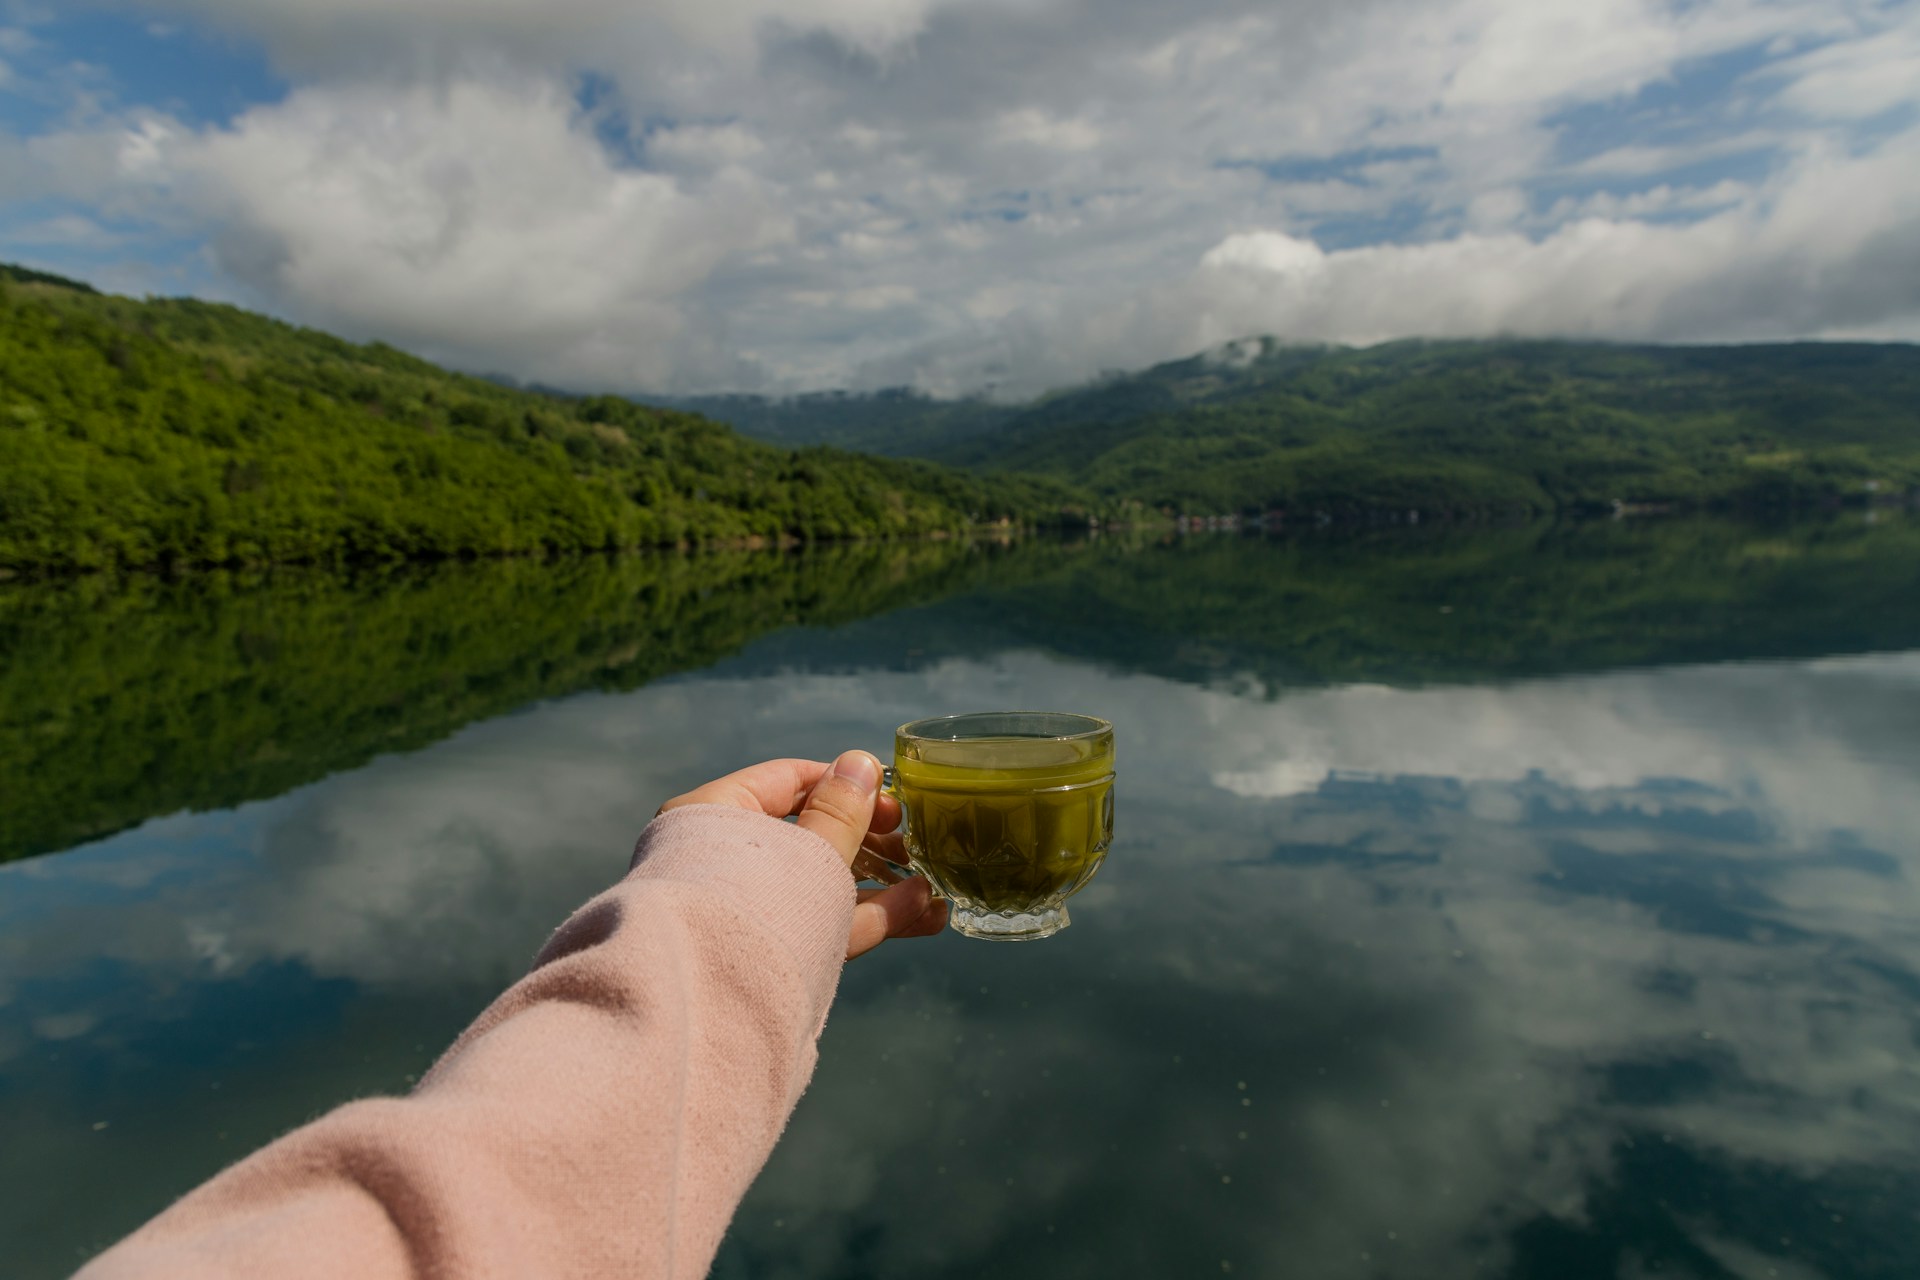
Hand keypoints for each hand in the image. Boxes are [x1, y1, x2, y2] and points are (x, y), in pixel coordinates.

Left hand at [658, 754, 947, 959]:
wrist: (710, 1013)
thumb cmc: (754, 910)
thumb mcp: (808, 853)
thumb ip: (839, 813)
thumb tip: (861, 762)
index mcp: (716, 816)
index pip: (788, 781)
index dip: (844, 786)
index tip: (890, 802)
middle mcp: (727, 861)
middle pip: (810, 837)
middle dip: (872, 844)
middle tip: (915, 844)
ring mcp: (748, 911)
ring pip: (821, 887)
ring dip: (881, 888)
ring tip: (935, 888)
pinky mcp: (768, 952)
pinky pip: (821, 924)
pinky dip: (868, 918)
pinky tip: (921, 913)